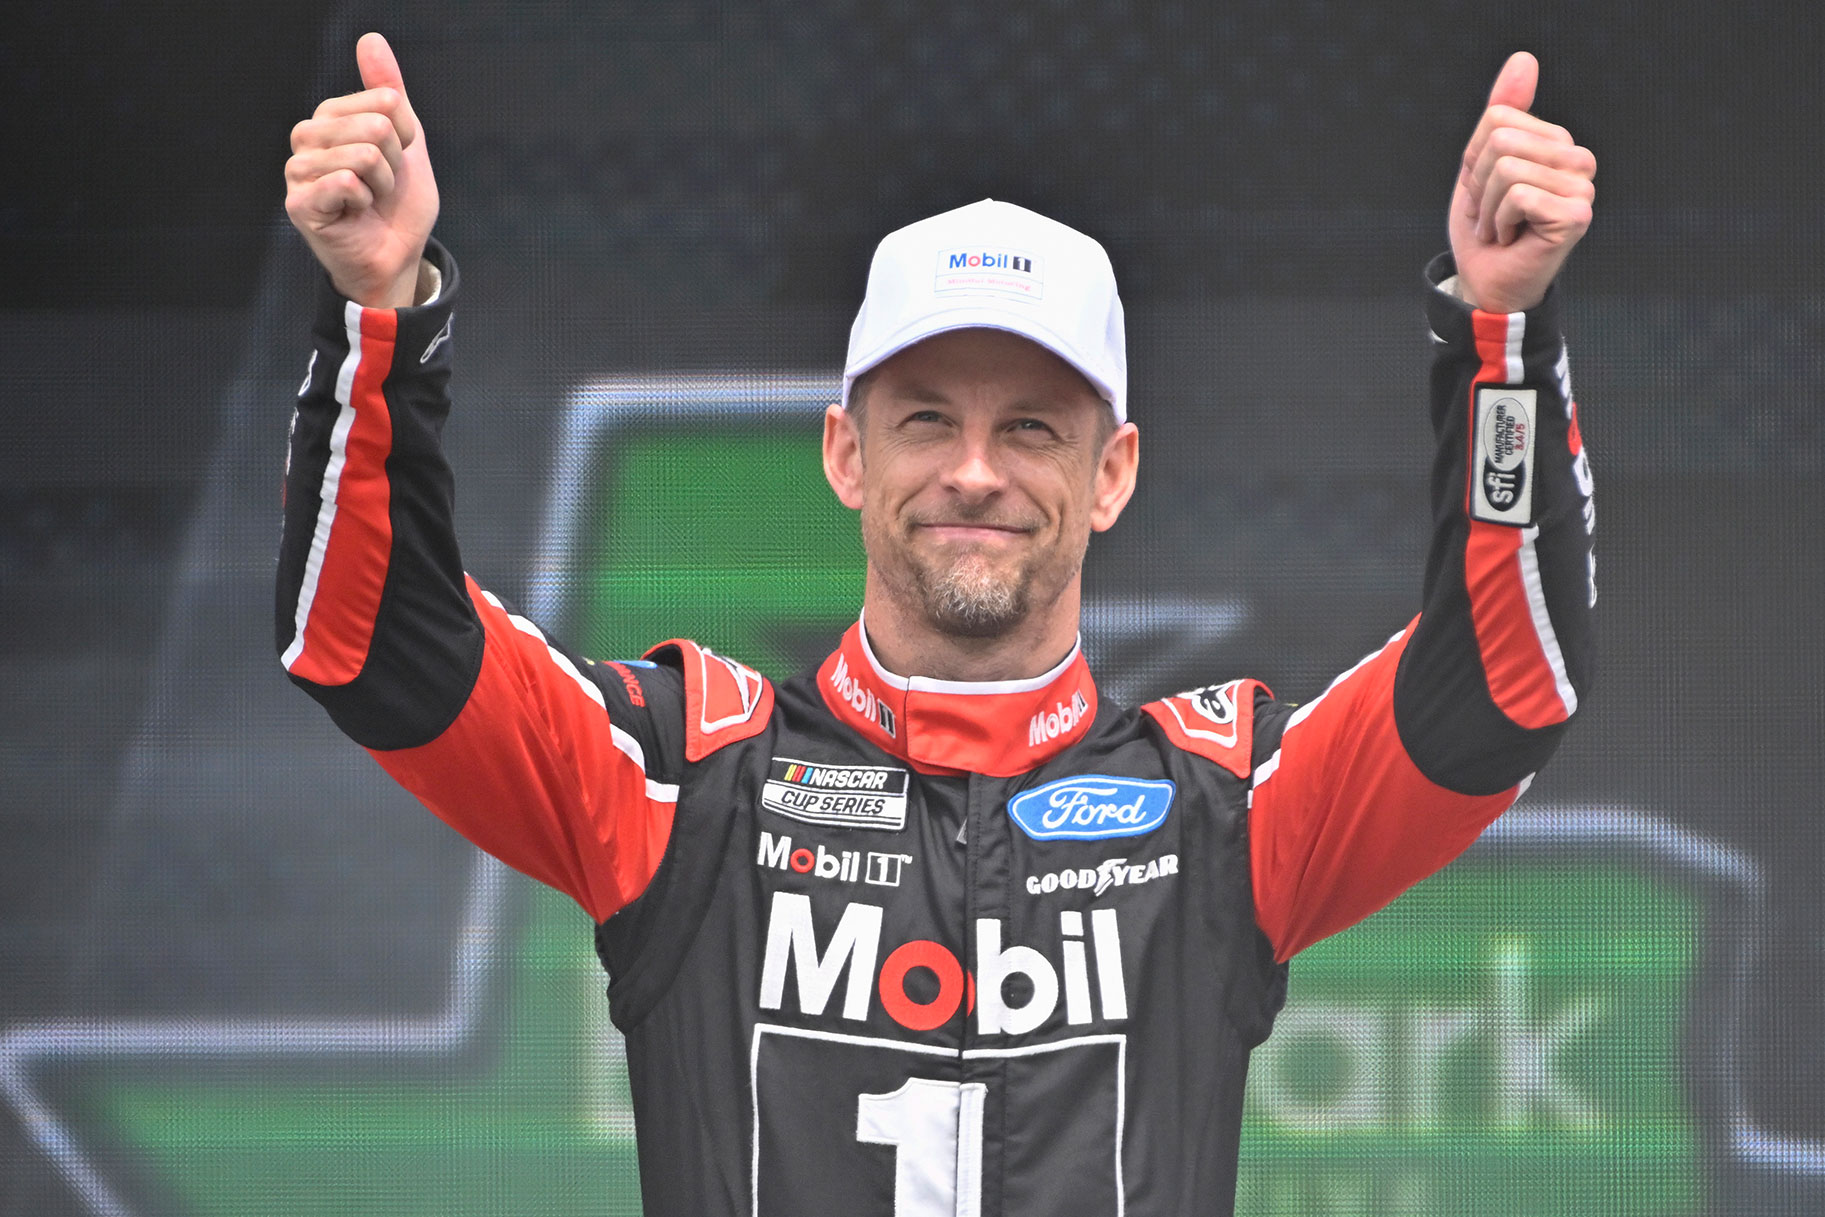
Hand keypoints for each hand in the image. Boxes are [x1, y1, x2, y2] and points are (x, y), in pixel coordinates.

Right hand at [284, 32, 439, 307]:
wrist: (396, 257)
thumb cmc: (396, 205)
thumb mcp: (405, 141)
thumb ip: (388, 91)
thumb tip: (371, 39)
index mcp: (330, 117)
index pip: (387, 102)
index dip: (406, 137)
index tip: (396, 161)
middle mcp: (307, 137)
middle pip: (376, 126)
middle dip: (394, 164)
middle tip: (380, 187)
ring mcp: (299, 169)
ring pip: (364, 155)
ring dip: (381, 186)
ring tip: (367, 201)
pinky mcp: (299, 201)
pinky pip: (346, 181)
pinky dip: (364, 202)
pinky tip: (353, 214)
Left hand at [1448, 52, 1595, 313]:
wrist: (1488, 283)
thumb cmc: (1488, 230)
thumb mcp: (1481, 165)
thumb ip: (1503, 113)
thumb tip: (1524, 60)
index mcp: (1557, 144)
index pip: (1497, 119)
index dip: (1474, 160)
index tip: (1486, 193)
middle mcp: (1578, 161)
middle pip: (1501, 141)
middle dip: (1480, 184)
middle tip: (1493, 215)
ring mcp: (1581, 188)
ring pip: (1507, 168)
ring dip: (1489, 208)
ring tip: (1503, 228)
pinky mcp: (1576, 214)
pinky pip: (1518, 195)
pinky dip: (1500, 222)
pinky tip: (1513, 239)